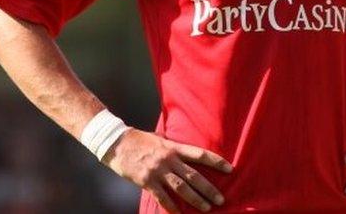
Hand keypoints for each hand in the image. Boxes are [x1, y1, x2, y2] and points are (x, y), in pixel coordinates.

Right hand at [103, 128, 232, 212]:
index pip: (200, 154)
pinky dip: (171, 207)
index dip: (216, 162)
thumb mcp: (159, 139)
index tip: (230, 169)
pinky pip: (162, 197)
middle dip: (209, 189)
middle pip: (193, 176)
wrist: (115, 142)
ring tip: (206, 208)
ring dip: (195, 199)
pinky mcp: (146, 181)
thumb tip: (186, 154)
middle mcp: (168, 159)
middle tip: (221, 200)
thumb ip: (173, 148)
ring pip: (181, 188)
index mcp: (173, 147)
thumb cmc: (139, 140)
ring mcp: (157, 171)